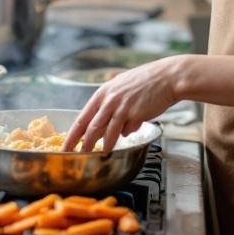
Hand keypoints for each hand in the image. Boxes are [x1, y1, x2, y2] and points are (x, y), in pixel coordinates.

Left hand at [63, 56, 180, 153]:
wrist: (167, 77)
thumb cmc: (144, 82)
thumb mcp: (120, 87)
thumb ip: (109, 104)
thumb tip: (103, 125)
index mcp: (103, 93)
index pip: (82, 118)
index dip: (72, 135)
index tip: (66, 146)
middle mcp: (110, 100)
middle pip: (92, 128)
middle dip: (84, 145)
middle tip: (79, 157)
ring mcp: (123, 107)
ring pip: (109, 133)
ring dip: (106, 146)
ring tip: (103, 155)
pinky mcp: (136, 114)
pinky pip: (129, 130)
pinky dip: (129, 131)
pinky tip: (135, 125)